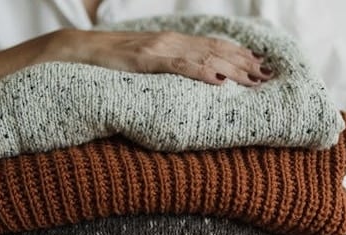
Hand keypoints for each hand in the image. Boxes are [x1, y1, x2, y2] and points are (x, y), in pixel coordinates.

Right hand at [49, 29, 273, 85]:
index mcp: (170, 43)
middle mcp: (169, 42)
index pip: (212, 47)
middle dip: (243, 63)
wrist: (78, 50)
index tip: (259, 66)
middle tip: (267, 76)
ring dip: (232, 68)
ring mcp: (158, 49)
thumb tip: (188, 80)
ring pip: (203, 57)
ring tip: (254, 79)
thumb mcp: (142, 63)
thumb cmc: (108, 61)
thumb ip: (165, 67)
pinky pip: (177, 66)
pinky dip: (200, 71)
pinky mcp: (144, 60)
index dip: (238, 55)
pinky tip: (218, 79)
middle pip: (214, 50)